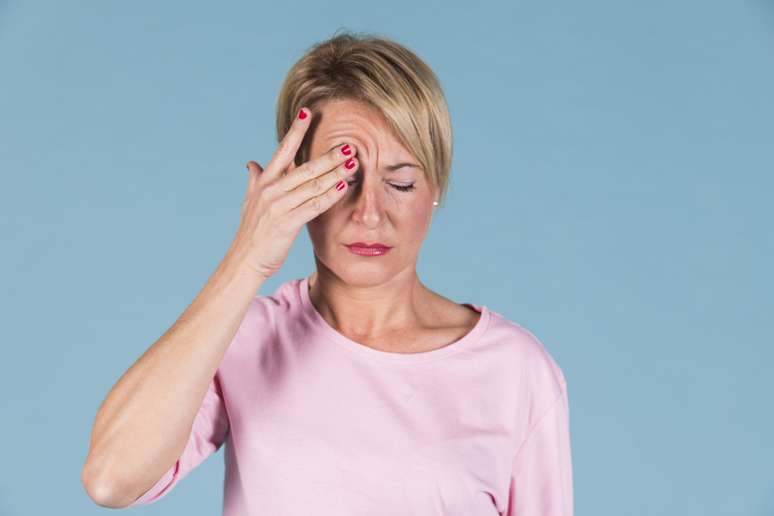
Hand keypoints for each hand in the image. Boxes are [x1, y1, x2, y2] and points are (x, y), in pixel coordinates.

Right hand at [231, 107, 358, 279]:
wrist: (244, 261)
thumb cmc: (252, 233)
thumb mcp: (250, 202)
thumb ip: (254, 181)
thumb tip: (251, 163)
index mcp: (263, 182)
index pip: (282, 151)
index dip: (295, 131)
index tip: (307, 111)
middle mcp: (270, 190)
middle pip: (304, 167)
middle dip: (328, 155)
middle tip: (348, 144)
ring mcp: (278, 205)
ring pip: (312, 185)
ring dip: (334, 173)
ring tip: (353, 163)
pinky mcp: (286, 222)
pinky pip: (313, 206)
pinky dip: (329, 196)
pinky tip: (343, 188)